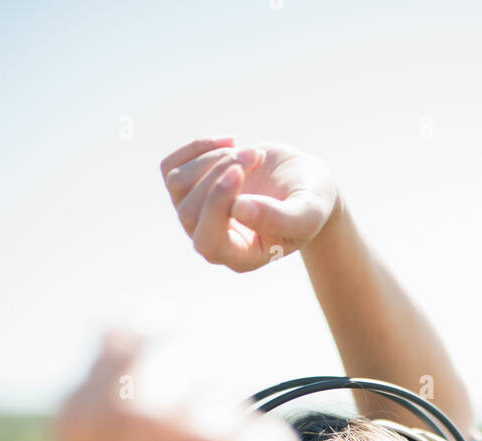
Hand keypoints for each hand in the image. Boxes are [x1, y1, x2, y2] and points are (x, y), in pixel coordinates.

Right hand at [54, 330, 321, 440]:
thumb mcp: (137, 430)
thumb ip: (122, 372)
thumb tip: (137, 319)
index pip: (90, 402)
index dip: (132, 347)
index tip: (163, 330)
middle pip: (145, 411)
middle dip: (181, 367)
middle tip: (202, 372)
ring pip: (208, 432)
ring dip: (226, 408)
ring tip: (230, 427)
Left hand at [160, 137, 339, 271]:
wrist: (303, 182)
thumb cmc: (311, 202)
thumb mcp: (308, 212)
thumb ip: (281, 218)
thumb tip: (238, 209)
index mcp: (241, 256)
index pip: (207, 241)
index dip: (215, 206)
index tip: (239, 171)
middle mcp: (214, 240)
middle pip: (189, 210)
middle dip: (220, 173)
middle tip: (257, 157)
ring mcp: (198, 214)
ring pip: (178, 184)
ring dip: (214, 158)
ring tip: (251, 154)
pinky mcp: (191, 188)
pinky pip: (171, 167)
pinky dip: (198, 147)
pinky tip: (230, 142)